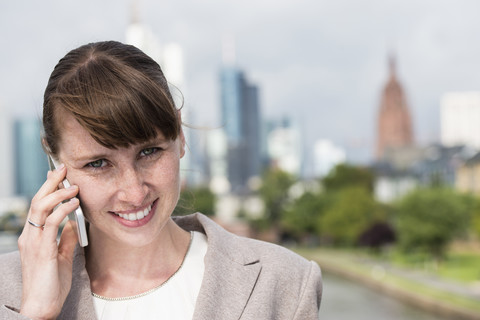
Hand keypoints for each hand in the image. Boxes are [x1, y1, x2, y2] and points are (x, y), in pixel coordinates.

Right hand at [17, 164, 79, 319]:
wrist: (42, 306)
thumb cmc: (51, 284)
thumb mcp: (61, 256)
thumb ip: (65, 238)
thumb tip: (73, 223)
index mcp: (33, 237)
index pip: (38, 206)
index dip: (48, 189)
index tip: (61, 176)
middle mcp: (29, 236)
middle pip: (37, 201)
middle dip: (50, 183)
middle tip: (64, 169)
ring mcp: (33, 242)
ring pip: (40, 208)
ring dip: (58, 194)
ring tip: (74, 186)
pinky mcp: (42, 250)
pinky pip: (51, 224)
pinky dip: (63, 210)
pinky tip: (74, 204)